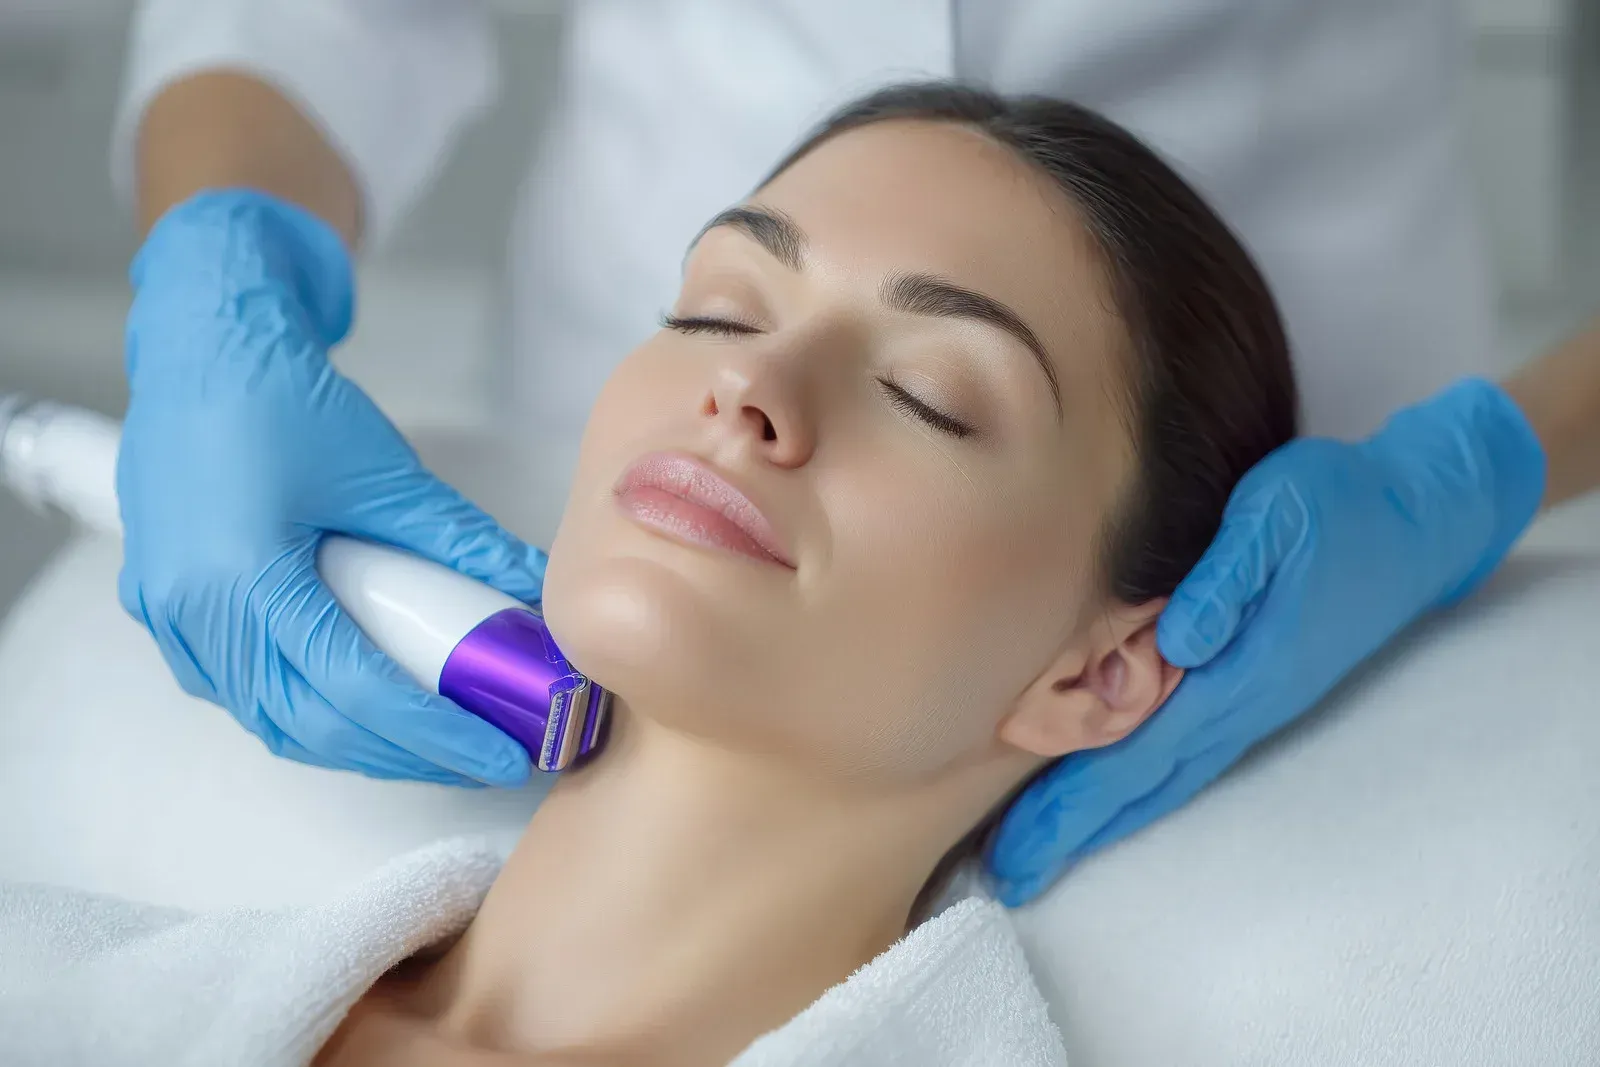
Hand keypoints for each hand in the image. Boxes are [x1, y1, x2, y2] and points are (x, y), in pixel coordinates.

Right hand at [118, 190, 542, 786]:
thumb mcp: (386, 475)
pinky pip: (240, 691)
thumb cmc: (277, 396)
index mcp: (242, 575)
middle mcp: (194, 610)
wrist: (200, 346)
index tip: (498, 750)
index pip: (352, 689)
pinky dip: (308, 711)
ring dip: (355, 742)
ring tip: (435, 738)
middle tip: (480, 754)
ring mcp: (169, 616)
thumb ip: (461, 544)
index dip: (432, 733)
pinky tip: (364, 707)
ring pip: (270, 719)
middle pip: (310, 724)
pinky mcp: (166, 610)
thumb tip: (533, 591)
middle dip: (402, 753)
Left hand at [988, 379, 1546, 903]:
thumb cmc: (1337, 508)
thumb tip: (1177, 640)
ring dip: (1101, 814)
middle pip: (1143, 780)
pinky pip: (1183, 752)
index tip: (1023, 845)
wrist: (1418, 522)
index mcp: (1237, 671)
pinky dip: (1138, 783)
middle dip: (1073, 826)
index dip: (1077, 800)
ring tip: (1042, 848)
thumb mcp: (1278, 518)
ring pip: (1164, 774)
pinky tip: (1111, 797)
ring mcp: (1251, 703)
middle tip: (1011, 873)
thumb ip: (1227, 577)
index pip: (1138, 752)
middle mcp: (1241, 703)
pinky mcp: (1255, 688)